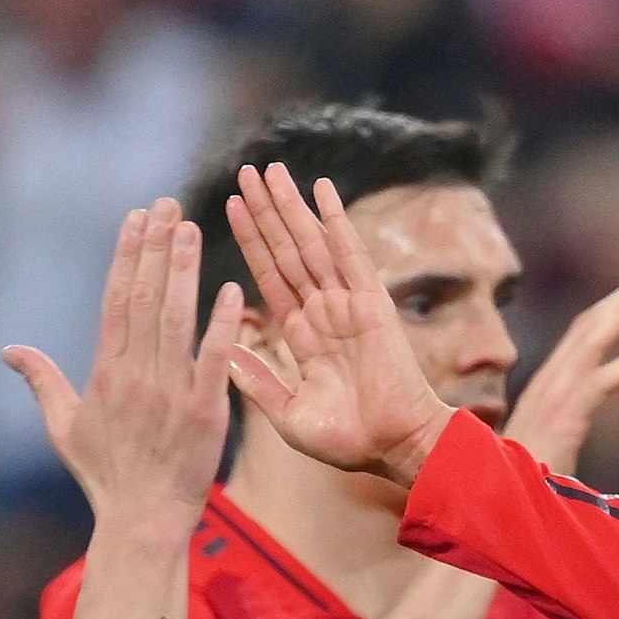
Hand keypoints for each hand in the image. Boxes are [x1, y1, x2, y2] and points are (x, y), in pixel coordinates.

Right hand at [4, 197, 242, 525]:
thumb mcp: (64, 427)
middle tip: (169, 205)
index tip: (137, 217)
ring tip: (193, 229)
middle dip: (156, 248)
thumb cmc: (106, 476)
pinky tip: (231, 291)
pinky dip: (222, 326)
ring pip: (177, 320)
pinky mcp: (205, 413)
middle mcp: (136, 375)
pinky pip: (214, 361)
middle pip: (145, 298)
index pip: (117, 299)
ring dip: (184, 272)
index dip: (127, 254)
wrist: (142, 519)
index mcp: (106, 372)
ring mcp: (171, 393)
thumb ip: (42, 382)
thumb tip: (10, 350)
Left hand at [223, 163, 451, 483]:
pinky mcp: (372, 303)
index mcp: (305, 337)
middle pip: (288, 251)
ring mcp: (348, 305)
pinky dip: (335, 219)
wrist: (395, 448)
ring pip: (312, 244)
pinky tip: (321, 187)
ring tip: (270, 170)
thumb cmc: (349, 442)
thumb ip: (258, 381)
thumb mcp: (288, 414)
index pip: (272, 278)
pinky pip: (350, 253)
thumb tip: (223, 353)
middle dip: (266, 213)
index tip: (229, 207)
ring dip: (290, 206)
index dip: (252, 242)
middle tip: (246, 172)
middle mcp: (326, 313)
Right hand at [505, 267, 618, 474]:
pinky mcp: (564, 415)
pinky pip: (601, 382)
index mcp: (546, 385)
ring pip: (595, 338)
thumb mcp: (542, 445)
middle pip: (589, 323)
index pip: (579, 333)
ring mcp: (555, 394)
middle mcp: (549, 380)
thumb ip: (561, 428)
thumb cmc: (520, 480)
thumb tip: (576, 427)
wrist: (496, 499)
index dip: (607, 308)